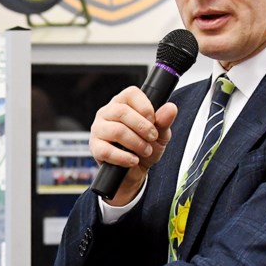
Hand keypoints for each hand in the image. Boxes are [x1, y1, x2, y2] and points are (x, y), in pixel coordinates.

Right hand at [89, 86, 177, 204]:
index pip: (131, 93)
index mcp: (123, 103)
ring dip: (136, 143)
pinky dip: (124, 157)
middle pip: (122, 111)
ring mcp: (98, 129)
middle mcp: (107, 113)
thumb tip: (170, 108)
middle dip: (142, 127)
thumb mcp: (160, 135)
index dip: (145, 107)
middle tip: (152, 138)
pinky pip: (107, 150)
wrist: (136, 171)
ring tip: (145, 151)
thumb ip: (164, 121)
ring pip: (116, 130)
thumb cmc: (145, 148)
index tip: (153, 120)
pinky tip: (133, 160)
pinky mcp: (95, 147)